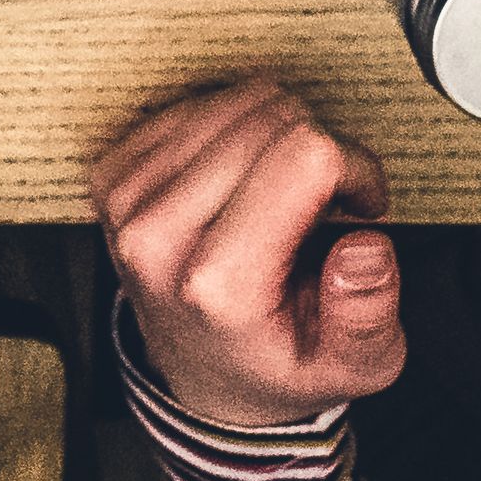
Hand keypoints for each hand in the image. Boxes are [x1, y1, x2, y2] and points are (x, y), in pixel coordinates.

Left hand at [97, 79, 410, 429]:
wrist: (208, 379)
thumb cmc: (280, 364)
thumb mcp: (354, 368)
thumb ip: (368, 317)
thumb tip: (364, 248)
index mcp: (219, 285)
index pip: (305, 155)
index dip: (355, 167)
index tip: (360, 205)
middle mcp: (158, 237)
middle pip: (272, 118)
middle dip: (318, 149)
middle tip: (324, 205)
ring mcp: (127, 201)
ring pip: (236, 101)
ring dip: (276, 137)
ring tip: (284, 196)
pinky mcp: (112, 173)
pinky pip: (197, 103)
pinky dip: (233, 131)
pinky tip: (244, 180)